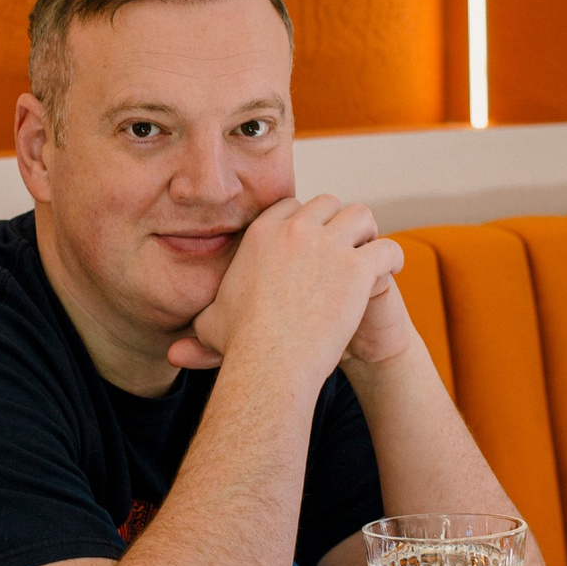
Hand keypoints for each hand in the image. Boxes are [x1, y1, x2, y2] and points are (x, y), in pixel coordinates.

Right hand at [166, 195, 404, 381]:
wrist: (269, 363)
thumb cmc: (240, 347)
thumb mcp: (212, 326)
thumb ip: (199, 327)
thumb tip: (174, 351)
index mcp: (262, 234)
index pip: (292, 206)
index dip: (305, 220)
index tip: (313, 239)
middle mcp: (295, 230)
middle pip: (328, 202)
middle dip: (338, 221)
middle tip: (346, 246)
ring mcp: (328, 246)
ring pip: (362, 215)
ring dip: (367, 232)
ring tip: (369, 254)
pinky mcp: (356, 268)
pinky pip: (387, 248)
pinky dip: (392, 259)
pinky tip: (390, 273)